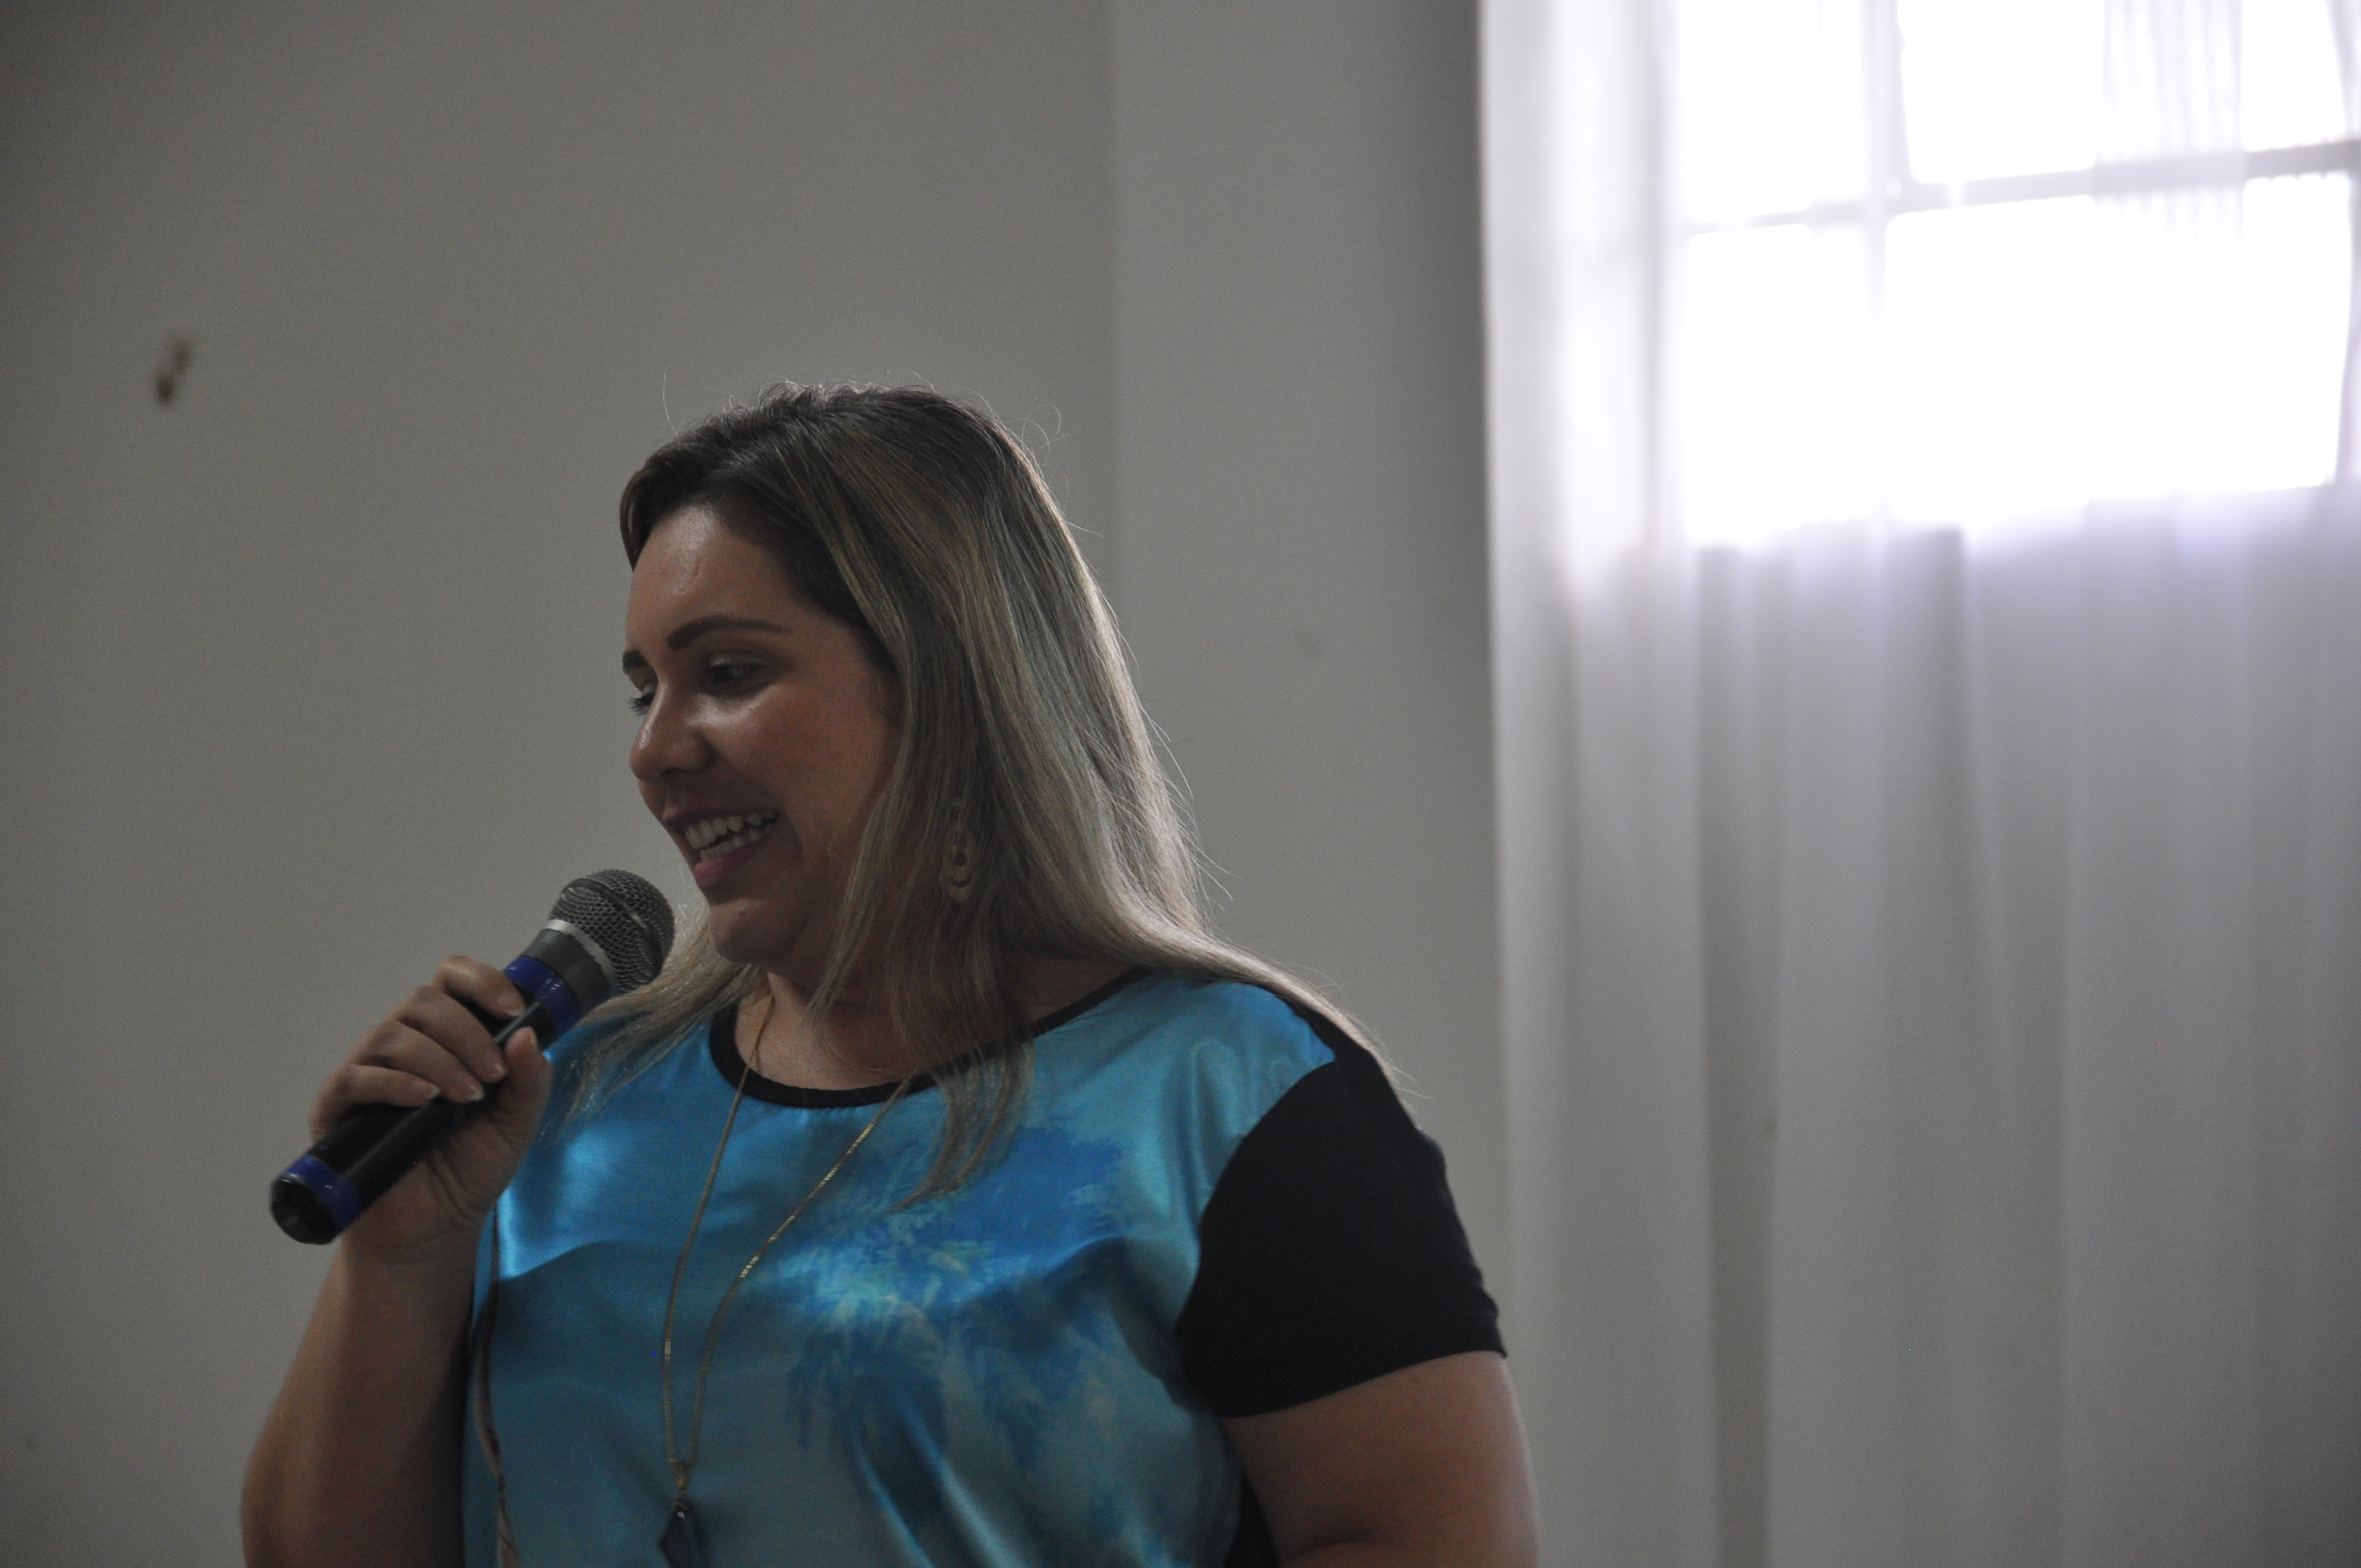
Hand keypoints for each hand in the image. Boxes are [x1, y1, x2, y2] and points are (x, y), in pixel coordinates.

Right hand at [307, 956, 554, 1257]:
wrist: (435, 1230)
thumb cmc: (471, 1171)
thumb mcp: (518, 1123)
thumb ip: (530, 1080)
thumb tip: (529, 1035)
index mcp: (447, 1038)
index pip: (452, 980)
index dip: (482, 982)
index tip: (514, 1010)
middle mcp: (403, 1046)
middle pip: (423, 1000)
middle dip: (466, 1031)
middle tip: (492, 1075)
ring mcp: (367, 1074)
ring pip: (391, 1034)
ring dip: (438, 1059)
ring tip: (467, 1098)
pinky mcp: (336, 1108)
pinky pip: (356, 1077)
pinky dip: (394, 1082)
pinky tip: (425, 1099)